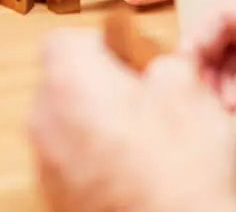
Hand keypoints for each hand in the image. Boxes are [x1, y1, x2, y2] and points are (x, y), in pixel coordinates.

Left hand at [30, 29, 235, 211]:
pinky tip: (132, 171)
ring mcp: (46, 163)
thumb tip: (157, 68)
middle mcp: (46, 120)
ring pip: (66, 124)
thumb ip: (163, 64)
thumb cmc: (180, 170)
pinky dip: (93, 160)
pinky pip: (70, 161)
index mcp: (70, 80)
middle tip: (140, 100)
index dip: (99, 45)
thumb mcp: (189, 90)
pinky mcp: (55, 197)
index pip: (63, 40)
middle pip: (62, 83)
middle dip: (97, 87)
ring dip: (95, 125)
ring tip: (142, 141)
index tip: (127, 58)